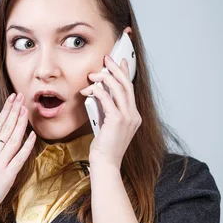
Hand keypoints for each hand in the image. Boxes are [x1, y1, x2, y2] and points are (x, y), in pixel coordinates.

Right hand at [0, 92, 35, 222]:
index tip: (13, 98)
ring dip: (20, 124)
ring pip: (12, 140)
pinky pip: (18, 158)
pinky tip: (32, 136)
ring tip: (26, 109)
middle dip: (14, 111)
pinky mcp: (6, 176)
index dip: (6, 111)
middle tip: (22, 96)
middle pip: (5, 129)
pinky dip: (26, 146)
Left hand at [80, 55, 141, 170]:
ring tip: (93, 74)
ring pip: (118, 88)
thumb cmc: (104, 148)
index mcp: (134, 116)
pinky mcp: (117, 120)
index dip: (125, 73)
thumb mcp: (107, 125)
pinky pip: (107, 98)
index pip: (130, 90)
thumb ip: (106, 110)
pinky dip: (97, 91)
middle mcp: (134, 115)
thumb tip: (98, 93)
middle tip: (107, 58)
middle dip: (116, 69)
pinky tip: (88, 90)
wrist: (105, 164)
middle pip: (127, 84)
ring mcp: (127, 118)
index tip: (120, 61)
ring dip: (104, 78)